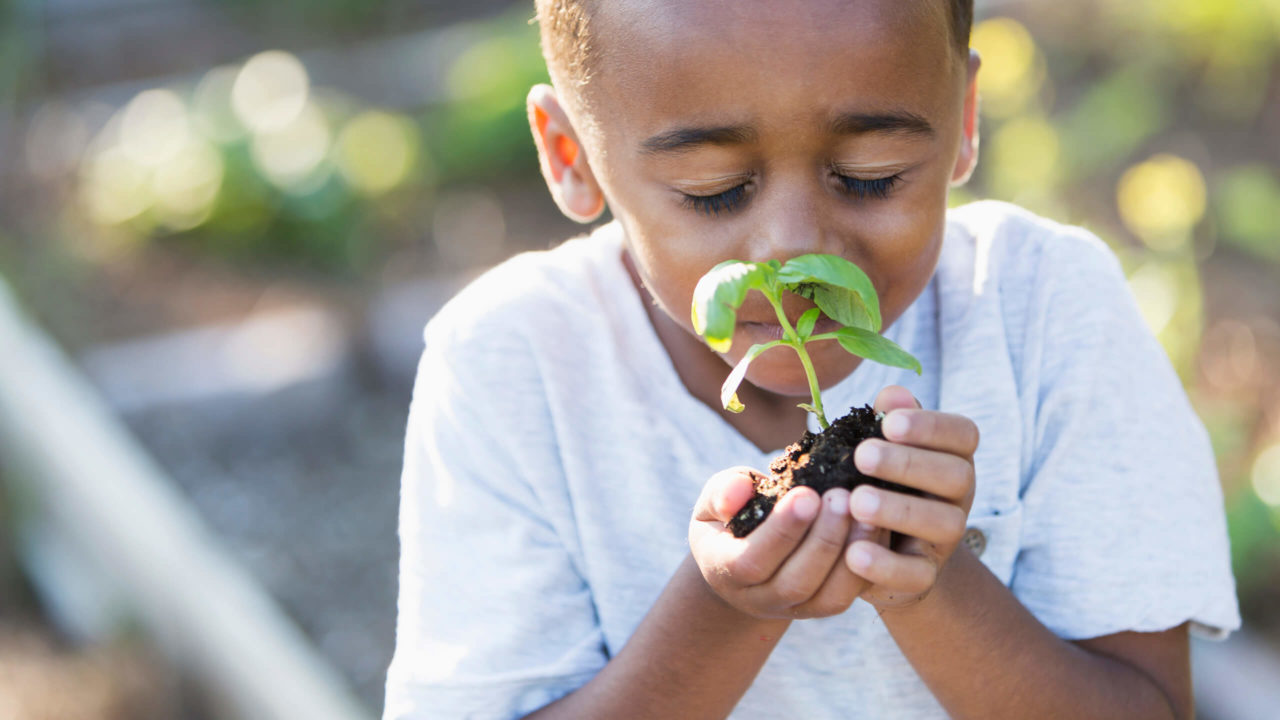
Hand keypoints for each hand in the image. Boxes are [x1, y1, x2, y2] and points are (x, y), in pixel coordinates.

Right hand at [689, 467, 882, 618]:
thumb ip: (723, 492)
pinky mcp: (823, 607)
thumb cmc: (732, 515)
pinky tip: (876, 526)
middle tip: (842, 497)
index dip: (782, 531)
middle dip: (823, 540)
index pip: (751, 561)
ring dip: (851, 554)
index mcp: (723, 570)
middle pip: (795, 583)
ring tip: (866, 512)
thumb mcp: (716, 499)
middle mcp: (758, 599)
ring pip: (829, 597)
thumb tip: (739, 491)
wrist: (744, 555)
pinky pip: (849, 594)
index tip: (807, 494)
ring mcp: (794, 609)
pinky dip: (868, 563)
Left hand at [845, 386, 977, 609]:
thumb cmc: (879, 480)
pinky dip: (885, 565)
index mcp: (951, 456)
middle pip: (956, 476)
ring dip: (899, 510)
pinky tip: (853, 552)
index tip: (888, 424)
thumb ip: (888, 420)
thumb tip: (894, 395)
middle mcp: (957, 496)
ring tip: (856, 502)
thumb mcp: (881, 447)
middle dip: (910, 464)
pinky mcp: (924, 576)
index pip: (962, 434)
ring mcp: (945, 538)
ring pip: (943, 524)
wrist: (880, 549)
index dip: (931, 426)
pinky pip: (916, 574)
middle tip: (862, 457)